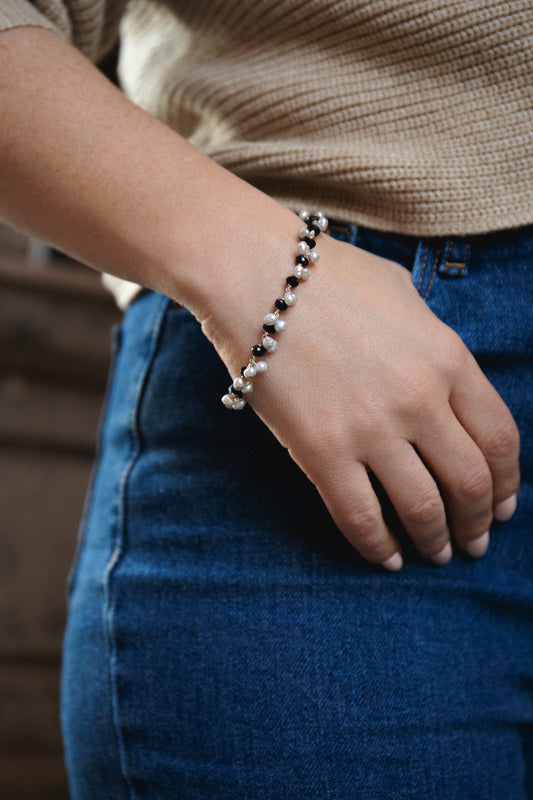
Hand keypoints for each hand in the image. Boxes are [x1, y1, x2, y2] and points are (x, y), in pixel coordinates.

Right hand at [217, 232, 519, 569]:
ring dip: (436, 541)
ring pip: (422, 508)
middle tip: (473, 542)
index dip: (506, 483)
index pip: (499, 438)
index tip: (501, 506)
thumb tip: (443, 380)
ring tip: (436, 554)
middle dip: (477, 522)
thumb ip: (434, 343)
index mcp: (448, 357)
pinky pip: (360, 517)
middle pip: (469, 482)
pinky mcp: (321, 451)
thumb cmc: (327, 275)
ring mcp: (371, 429)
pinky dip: (378, 546)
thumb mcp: (403, 296)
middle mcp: (420, 399)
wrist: (254, 274)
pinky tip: (385, 559)